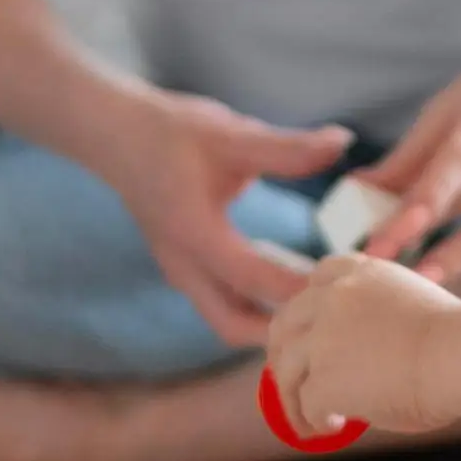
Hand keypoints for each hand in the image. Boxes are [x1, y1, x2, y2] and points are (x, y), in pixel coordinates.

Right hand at [104, 90, 352, 346]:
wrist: (115, 135)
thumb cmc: (170, 132)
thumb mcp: (231, 135)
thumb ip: (287, 148)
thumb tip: (341, 143)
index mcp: (195, 236)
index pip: (255, 280)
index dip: (301, 288)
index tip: (345, 284)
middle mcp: (184, 266)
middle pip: (236, 326)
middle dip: (284, 328)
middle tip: (332, 310)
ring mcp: (181, 272)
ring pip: (228, 320)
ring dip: (270, 322)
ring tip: (320, 303)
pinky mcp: (185, 269)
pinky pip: (224, 305)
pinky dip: (258, 307)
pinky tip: (293, 286)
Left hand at [267, 254, 460, 434]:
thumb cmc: (457, 340)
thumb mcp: (411, 307)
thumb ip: (378, 319)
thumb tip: (369, 356)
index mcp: (361, 273)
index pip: (320, 278)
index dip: (310, 307)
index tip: (311, 328)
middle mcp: (333, 298)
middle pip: (286, 323)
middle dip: (282, 353)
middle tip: (289, 380)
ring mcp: (322, 338)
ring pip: (286, 369)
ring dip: (290, 396)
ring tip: (304, 419)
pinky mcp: (323, 379)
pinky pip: (306, 404)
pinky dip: (311, 419)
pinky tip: (332, 428)